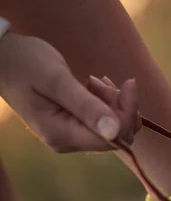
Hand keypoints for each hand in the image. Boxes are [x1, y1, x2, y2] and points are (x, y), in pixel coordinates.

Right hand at [0, 33, 139, 151]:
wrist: (3, 59)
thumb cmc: (26, 63)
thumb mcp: (57, 79)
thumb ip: (86, 105)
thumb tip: (115, 131)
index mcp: (61, 134)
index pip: (113, 138)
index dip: (127, 113)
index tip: (129, 83)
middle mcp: (67, 142)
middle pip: (115, 135)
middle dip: (120, 106)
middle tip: (101, 80)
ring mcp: (69, 135)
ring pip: (111, 127)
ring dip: (111, 102)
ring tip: (91, 80)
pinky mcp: (72, 126)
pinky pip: (101, 121)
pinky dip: (104, 102)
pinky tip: (92, 85)